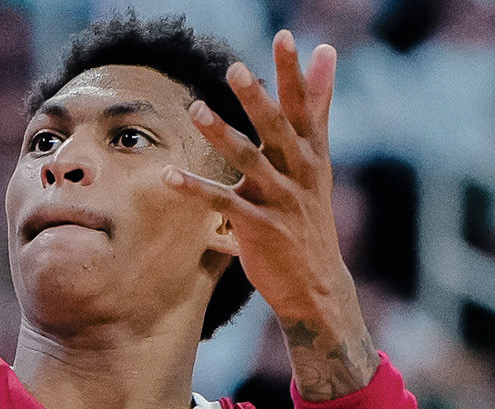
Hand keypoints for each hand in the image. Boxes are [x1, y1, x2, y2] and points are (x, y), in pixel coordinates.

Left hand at [163, 31, 377, 398]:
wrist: (317, 285)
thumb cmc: (309, 218)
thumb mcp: (318, 161)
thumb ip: (317, 107)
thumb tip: (326, 51)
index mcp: (312, 155)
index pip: (306, 107)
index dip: (295, 73)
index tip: (285, 37)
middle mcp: (300, 174)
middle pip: (278, 130)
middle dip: (258, 100)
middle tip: (236, 69)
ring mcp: (281, 202)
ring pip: (249, 163)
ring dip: (221, 136)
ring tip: (195, 110)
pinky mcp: (260, 228)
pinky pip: (223, 204)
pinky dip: (195, 190)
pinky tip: (168, 176)